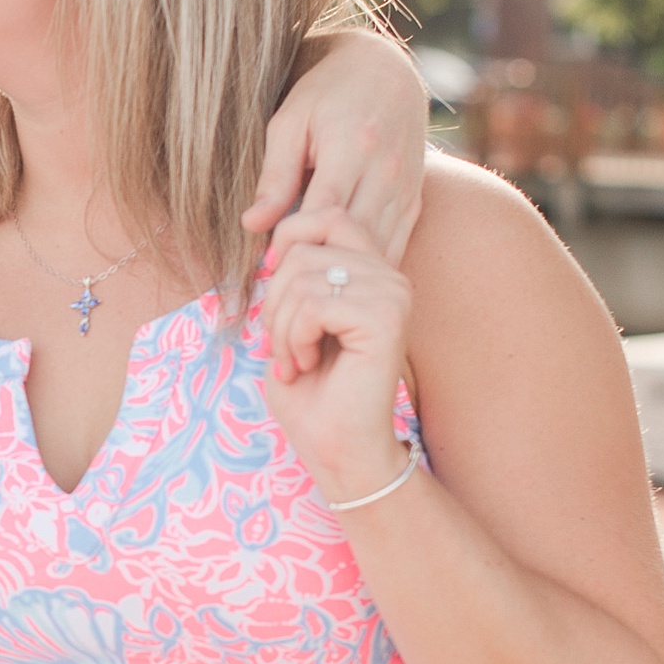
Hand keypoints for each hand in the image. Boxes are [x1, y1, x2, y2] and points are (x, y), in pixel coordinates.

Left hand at [244, 32, 427, 265]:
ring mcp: (404, 188)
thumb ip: (275, 175)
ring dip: (344, 270)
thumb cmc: (327, 92)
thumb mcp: (290, 122)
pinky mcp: (414, 200)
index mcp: (352, 148)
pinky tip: (339, 272)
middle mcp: (386, 171)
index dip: (294, 243)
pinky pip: (394, 247)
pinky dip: (367, 266)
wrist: (386, 71)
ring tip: (308, 282)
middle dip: (317, 263)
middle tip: (284, 283)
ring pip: (376, 249)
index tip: (266, 262)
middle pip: (352, 238)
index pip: (322, 214)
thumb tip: (252, 224)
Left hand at [260, 207, 416, 508]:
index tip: (270, 286)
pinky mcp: (386, 319)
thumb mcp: (292, 319)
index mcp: (372, 271)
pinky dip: (293, 339)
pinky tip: (306, 365)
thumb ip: (294, 274)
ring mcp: (393, 294)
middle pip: (305, 245)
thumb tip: (273, 236)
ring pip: (303, 276)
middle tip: (280, 346)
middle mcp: (390, 276)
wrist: (338, 448)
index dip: (285, 241)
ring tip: (293, 361)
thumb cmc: (313, 391)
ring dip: (280, 327)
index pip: (326, 215)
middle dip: (274, 299)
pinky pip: (313, 305)